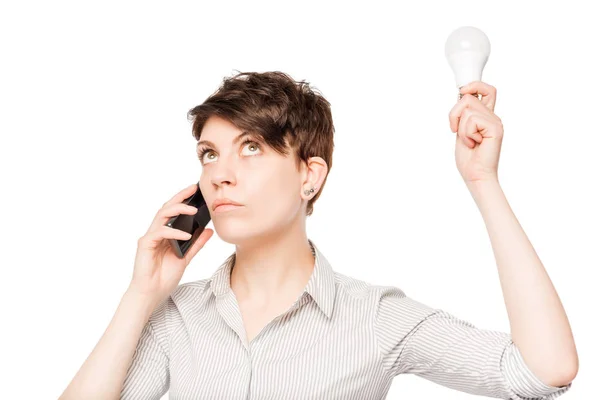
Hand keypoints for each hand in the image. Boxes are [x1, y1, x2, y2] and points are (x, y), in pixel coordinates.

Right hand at [128, 183, 213, 303]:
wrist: (151, 294)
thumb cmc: (164, 277)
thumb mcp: (186, 258)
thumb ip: (196, 244)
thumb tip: (209, 230)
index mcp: (165, 234)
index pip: (173, 211)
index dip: (183, 199)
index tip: (196, 190)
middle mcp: (156, 232)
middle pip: (166, 208)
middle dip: (180, 197)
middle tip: (193, 189)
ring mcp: (150, 237)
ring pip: (162, 216)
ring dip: (177, 210)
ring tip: (193, 210)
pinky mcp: (145, 245)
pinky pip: (160, 233)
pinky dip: (174, 232)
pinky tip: (186, 234)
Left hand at [448, 81, 503, 184]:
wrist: (475, 175)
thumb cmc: (468, 158)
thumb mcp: (461, 131)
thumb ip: (463, 115)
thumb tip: (461, 95)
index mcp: (485, 116)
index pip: (487, 90)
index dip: (475, 85)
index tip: (462, 91)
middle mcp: (493, 117)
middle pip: (468, 97)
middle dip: (455, 114)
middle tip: (457, 131)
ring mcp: (495, 122)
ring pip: (467, 109)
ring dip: (461, 128)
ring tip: (469, 141)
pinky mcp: (495, 128)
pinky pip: (472, 120)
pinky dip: (466, 133)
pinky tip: (474, 143)